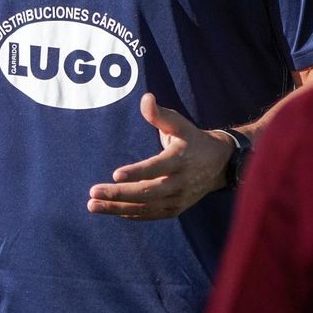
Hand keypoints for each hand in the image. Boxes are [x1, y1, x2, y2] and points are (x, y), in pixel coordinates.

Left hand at [87, 93, 231, 220]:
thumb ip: (160, 114)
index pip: (157, 167)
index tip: (115, 174)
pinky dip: (131, 214)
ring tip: (93, 206)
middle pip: (148, 192)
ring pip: (146, 207)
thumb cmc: (192, 139)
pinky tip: (112, 211)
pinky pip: (151, 214)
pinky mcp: (175, 209)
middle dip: (119, 194)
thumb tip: (145, 98)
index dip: (137, 172)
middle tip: (93, 193)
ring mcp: (178, 199)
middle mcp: (180, 182)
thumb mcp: (179, 123)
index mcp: (180, 159)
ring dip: (118, 208)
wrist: (219, 164)